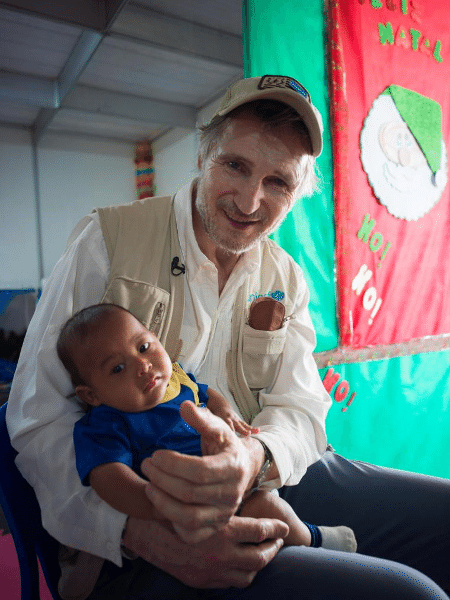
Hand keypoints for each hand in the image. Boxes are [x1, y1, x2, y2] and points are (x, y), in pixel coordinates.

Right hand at [122, 514, 287, 587]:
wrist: (145, 531)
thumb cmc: (175, 507)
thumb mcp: (200, 499)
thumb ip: (221, 503)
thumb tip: (240, 494)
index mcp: (223, 531)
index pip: (260, 531)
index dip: (275, 528)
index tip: (284, 526)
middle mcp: (221, 554)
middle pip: (260, 557)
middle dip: (272, 549)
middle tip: (277, 541)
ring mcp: (212, 571)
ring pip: (247, 574)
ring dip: (258, 564)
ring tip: (262, 554)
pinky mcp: (201, 581)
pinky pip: (229, 584)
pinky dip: (239, 575)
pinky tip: (240, 566)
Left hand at [141, 401, 264, 538]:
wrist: (243, 469)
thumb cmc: (224, 446)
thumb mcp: (217, 428)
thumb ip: (201, 418)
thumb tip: (184, 406)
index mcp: (234, 467)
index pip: (200, 470)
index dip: (173, 464)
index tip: (155, 454)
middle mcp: (232, 494)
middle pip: (190, 493)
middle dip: (162, 479)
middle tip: (146, 465)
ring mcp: (224, 514)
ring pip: (189, 517)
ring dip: (162, 502)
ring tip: (148, 485)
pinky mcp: (215, 528)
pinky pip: (191, 534)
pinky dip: (172, 521)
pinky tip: (161, 502)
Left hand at [206, 388, 259, 435]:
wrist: (219, 403)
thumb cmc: (211, 410)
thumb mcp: (207, 413)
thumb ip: (202, 417)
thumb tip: (192, 416)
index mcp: (222, 417)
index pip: (226, 423)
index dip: (228, 428)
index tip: (230, 433)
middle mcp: (230, 418)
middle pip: (235, 425)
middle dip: (239, 430)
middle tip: (245, 434)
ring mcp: (235, 419)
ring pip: (242, 425)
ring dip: (247, 429)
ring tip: (251, 434)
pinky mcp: (238, 421)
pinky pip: (245, 425)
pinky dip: (252, 428)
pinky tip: (258, 431)